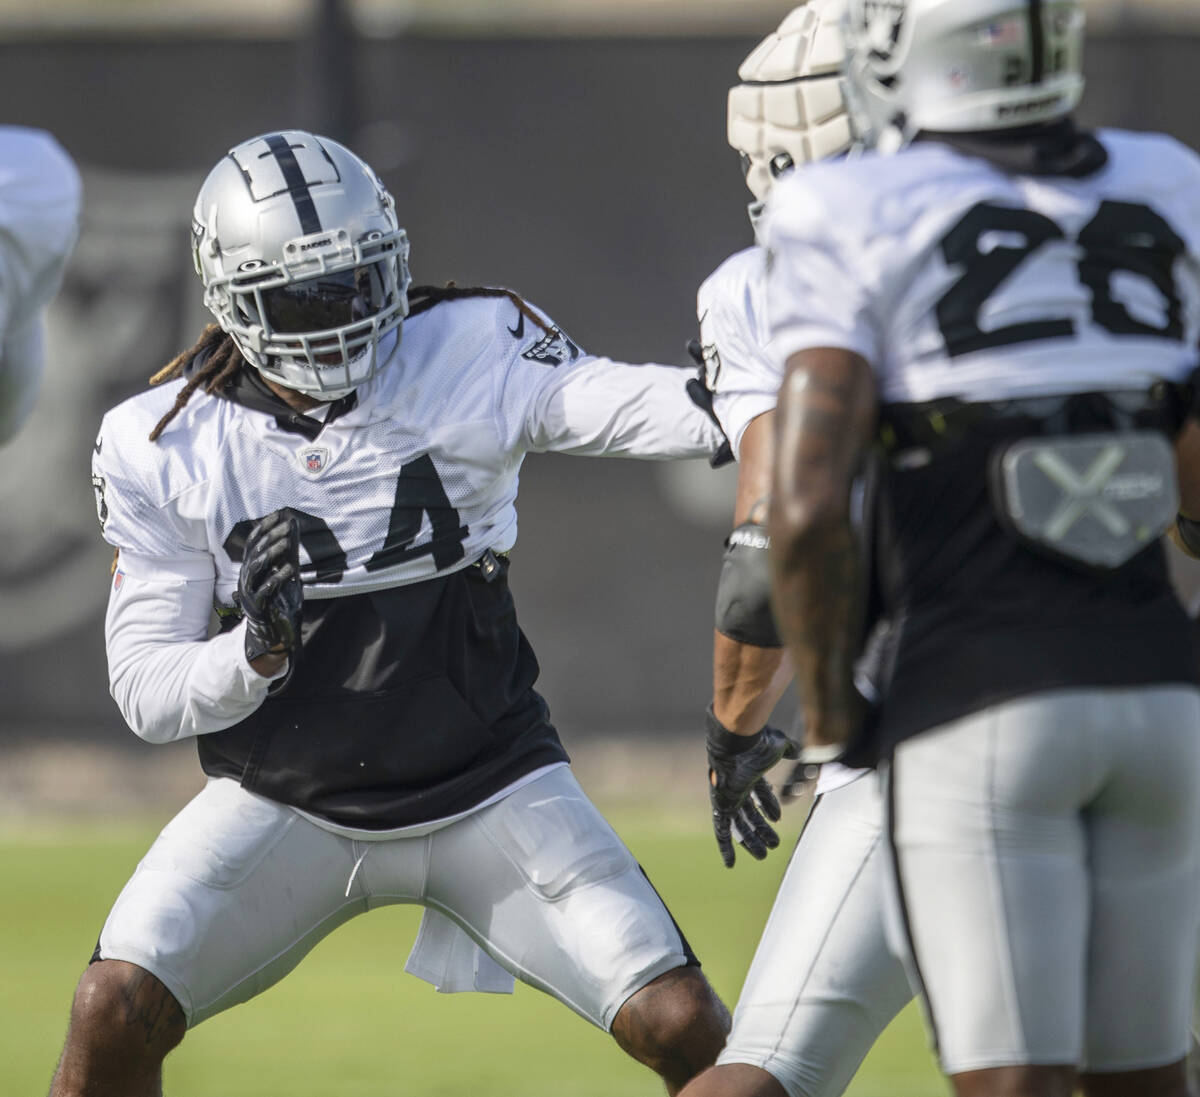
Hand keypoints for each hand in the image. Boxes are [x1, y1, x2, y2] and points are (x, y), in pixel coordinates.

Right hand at [236, 510, 302, 668]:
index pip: (253, 543)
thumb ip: (287, 559)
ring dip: (272, 553)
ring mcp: (249, 592)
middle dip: (271, 537)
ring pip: (256, 567)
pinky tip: (291, 569)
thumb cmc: (279, 603)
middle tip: (287, 526)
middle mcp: (246, 578)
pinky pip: (266, 589)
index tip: (278, 515)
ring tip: (287, 542)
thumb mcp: (285, 578)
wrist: (273, 635)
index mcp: (250, 569)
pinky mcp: (257, 606)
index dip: (264, 528)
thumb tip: (294, 536)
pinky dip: (278, 577)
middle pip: (255, 552)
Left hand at [706, 707, 797, 867]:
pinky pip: (721, 831)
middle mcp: (738, 787)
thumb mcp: (778, 746)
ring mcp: (729, 798)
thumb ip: (787, 749)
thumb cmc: (758, 743)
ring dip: (750, 841)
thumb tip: (798, 751)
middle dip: (761, 830)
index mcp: (751, 773)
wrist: (737, 744)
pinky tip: (729, 864)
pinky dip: (725, 847)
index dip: (769, 806)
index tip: (777, 819)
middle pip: (750, 813)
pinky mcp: (721, 806)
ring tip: (763, 855)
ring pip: (739, 826)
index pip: (760, 794)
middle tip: (774, 844)